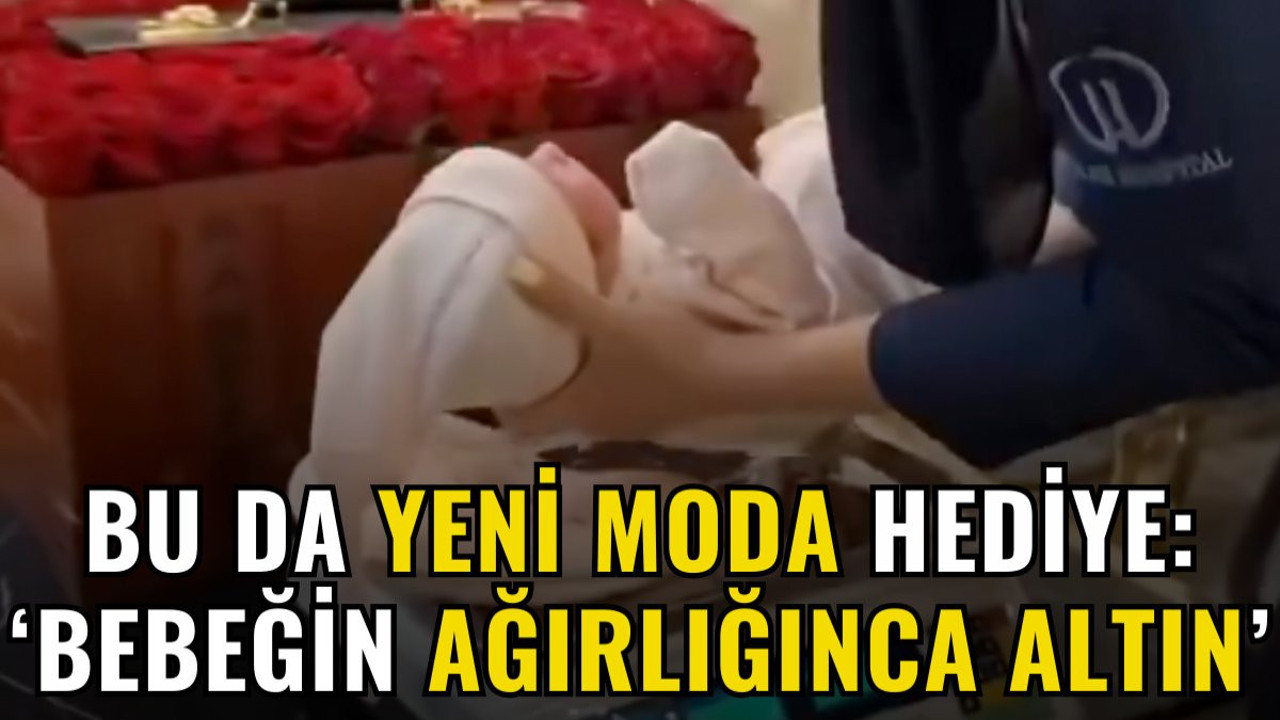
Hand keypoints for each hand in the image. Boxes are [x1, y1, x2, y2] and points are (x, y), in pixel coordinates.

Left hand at [498, 256, 741, 439]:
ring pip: (579, 402)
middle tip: (509, 340)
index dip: (495, 400)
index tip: (482, 366)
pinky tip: (602, 342)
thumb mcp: (609, 320)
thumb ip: (560, 297)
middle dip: (528, 381)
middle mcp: (594, 425)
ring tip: (550, 335)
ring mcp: (626, 420)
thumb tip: (509, 268)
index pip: (517, 423)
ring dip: (564, 377)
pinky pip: (608, 395)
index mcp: (574, 412)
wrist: (735, 375)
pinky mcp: (653, 407)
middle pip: (547, 411)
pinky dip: (596, 375)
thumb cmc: (665, 353)